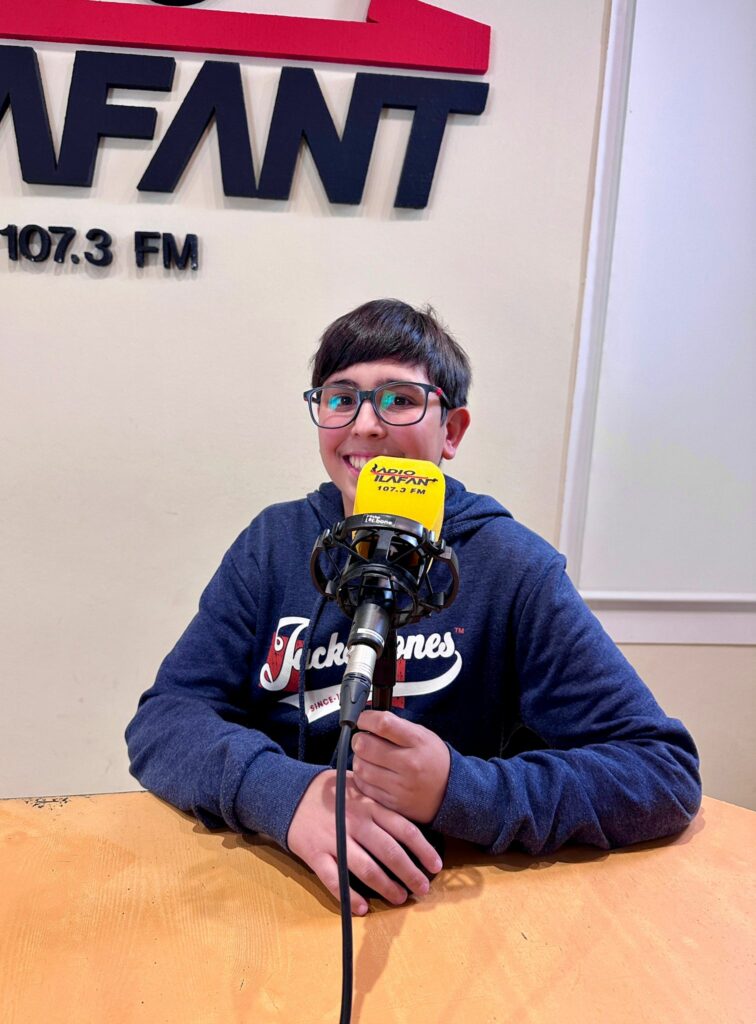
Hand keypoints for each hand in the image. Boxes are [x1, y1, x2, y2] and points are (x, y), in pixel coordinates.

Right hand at [287, 769, 442, 915]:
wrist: (290, 793)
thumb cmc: (331, 793)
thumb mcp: (359, 787)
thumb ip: (381, 801)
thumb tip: (412, 818)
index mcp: (369, 806)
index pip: (404, 828)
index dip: (423, 849)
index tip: (436, 866)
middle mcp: (356, 823)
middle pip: (389, 851)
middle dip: (410, 873)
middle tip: (423, 889)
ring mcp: (335, 839)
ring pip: (366, 868)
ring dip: (386, 887)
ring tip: (400, 898)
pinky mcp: (315, 854)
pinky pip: (334, 880)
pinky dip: (348, 897)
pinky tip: (361, 909)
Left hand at [351, 711, 450, 824]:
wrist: (450, 792)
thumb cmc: (434, 760)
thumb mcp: (423, 735)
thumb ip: (397, 726)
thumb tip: (369, 719)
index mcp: (418, 742)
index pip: (383, 724)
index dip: (366, 719)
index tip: (363, 719)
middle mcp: (409, 764)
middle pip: (365, 745)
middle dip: (359, 739)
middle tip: (363, 739)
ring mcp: (399, 786)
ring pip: (361, 767)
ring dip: (359, 759)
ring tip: (367, 757)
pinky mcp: (392, 803)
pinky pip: (364, 786)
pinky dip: (362, 777)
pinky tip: (370, 772)